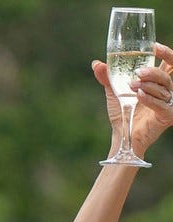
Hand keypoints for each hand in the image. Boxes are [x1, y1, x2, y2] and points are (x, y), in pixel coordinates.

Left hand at [92, 42, 172, 156]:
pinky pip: (161, 104)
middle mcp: (167, 90)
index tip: (153, 47)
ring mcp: (169, 103)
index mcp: (158, 81)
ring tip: (132, 87)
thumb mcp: (114, 91)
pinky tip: (139, 96)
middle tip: (138, 72)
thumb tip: (96, 64)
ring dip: (147, 85)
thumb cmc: (122, 112)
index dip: (165, 52)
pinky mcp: (168, 116)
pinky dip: (150, 99)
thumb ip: (107, 76)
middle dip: (155, 70)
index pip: (170, 61)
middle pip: (171, 71)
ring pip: (164, 87)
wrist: (122, 134)